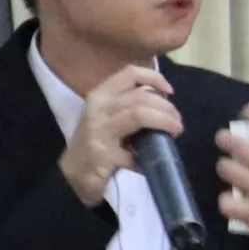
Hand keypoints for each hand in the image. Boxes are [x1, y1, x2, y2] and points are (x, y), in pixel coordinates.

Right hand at [58, 65, 182, 206]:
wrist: (71, 175)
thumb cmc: (95, 144)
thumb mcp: (107, 118)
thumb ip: (129, 107)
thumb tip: (162, 107)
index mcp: (100, 95)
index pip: (129, 74)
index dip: (154, 78)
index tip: (170, 92)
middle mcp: (98, 108)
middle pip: (141, 96)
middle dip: (166, 108)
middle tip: (177, 122)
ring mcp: (99, 132)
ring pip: (139, 114)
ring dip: (163, 122)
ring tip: (174, 132)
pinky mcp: (102, 155)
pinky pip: (133, 154)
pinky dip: (146, 158)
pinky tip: (148, 164)